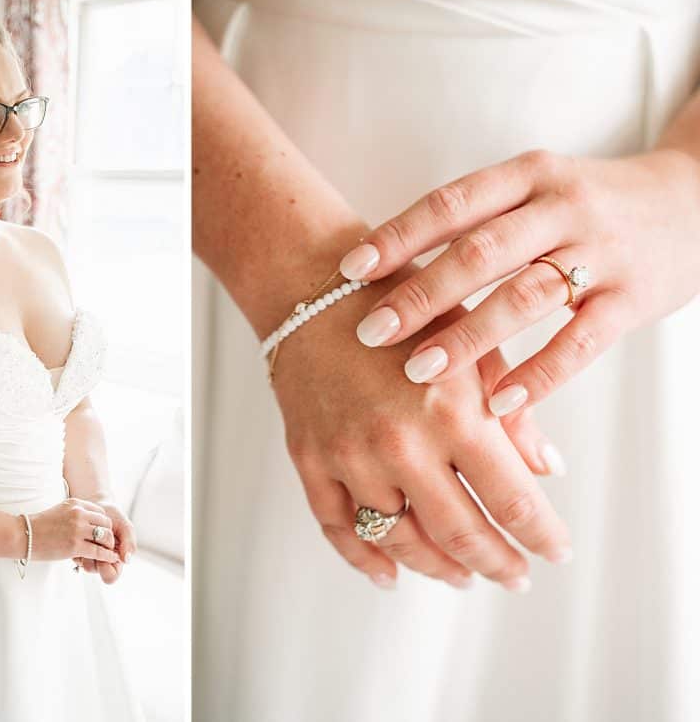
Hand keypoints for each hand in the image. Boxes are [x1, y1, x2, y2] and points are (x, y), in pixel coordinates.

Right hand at [27, 497, 121, 563]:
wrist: (22, 535)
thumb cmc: (39, 526)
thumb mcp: (60, 511)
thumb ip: (75, 513)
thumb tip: (89, 522)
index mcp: (76, 504)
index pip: (101, 512)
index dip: (104, 524)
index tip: (104, 533)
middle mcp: (79, 514)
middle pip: (106, 523)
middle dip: (109, 534)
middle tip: (108, 544)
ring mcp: (77, 529)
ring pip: (105, 536)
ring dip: (109, 545)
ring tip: (109, 552)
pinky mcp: (75, 545)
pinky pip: (98, 551)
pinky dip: (107, 556)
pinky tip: (110, 559)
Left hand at [73, 496, 136, 583]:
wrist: (95, 503)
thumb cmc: (113, 514)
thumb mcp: (124, 525)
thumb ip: (128, 542)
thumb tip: (126, 560)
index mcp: (115, 558)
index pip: (110, 576)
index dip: (107, 568)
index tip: (107, 554)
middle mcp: (100, 559)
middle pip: (93, 570)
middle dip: (93, 556)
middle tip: (95, 540)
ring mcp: (87, 554)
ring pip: (81, 562)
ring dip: (84, 548)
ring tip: (88, 534)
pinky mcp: (76, 547)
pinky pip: (72, 551)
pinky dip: (76, 542)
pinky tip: (79, 531)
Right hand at [272, 264, 572, 590]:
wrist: (315, 288)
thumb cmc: (405, 310)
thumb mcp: (473, 346)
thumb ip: (514, 410)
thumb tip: (546, 469)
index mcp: (451, 412)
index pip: (512, 501)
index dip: (541, 537)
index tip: (555, 553)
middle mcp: (400, 443)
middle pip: (460, 534)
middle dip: (497, 563)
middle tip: (515, 577)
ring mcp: (349, 456)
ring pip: (400, 540)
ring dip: (439, 568)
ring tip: (463, 576)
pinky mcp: (310, 459)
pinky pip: (337, 527)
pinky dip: (364, 559)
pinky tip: (389, 575)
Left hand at [340, 149, 699, 415]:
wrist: (697, 202)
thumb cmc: (588, 208)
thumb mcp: (534, 194)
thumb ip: (475, 223)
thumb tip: (383, 270)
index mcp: (527, 176)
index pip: (450, 203)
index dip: (398, 236)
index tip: (349, 270)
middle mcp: (562, 207)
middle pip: (480, 251)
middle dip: (420, 294)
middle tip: (370, 331)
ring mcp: (601, 251)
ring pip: (524, 295)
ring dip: (467, 336)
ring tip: (418, 370)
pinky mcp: (634, 297)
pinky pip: (580, 340)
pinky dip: (538, 374)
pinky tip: (499, 401)